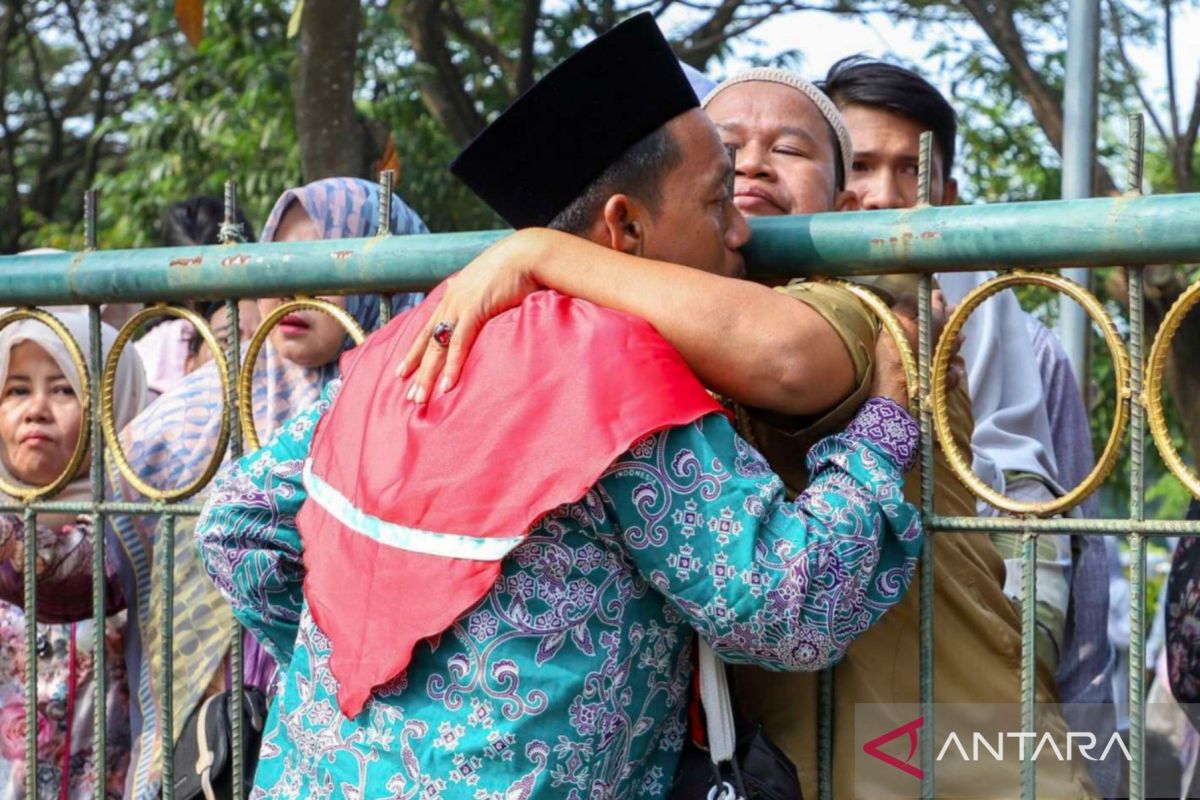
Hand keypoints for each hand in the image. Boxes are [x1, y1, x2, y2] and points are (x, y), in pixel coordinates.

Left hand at [396, 230, 547, 402]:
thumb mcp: (493, 286)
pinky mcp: (474, 310)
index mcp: (454, 294)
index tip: (404, 370)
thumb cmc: (517, 269)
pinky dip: (452, 366)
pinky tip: (445, 386)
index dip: (415, 351)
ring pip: (437, 346)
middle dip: (416, 369)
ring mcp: (460, 305)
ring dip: (428, 375)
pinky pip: (459, 344)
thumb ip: (484, 301)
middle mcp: (451, 300)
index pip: (428, 327)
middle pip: (427, 340)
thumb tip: (487, 315)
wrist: (528, 254)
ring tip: (419, 398)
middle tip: (408, 395)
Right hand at [871, 290, 962, 404]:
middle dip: (949, 314)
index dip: (935, 298)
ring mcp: (946, 359)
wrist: (899, 386)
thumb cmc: (896, 350)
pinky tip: (955, 368)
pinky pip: (952, 371)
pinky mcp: (944, 379)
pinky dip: (953, 367)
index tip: (936, 293)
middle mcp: (945, 338)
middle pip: (950, 323)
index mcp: (934, 321)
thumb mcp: (894, 321)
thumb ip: (904, 305)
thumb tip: (911, 296)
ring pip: (955, 345)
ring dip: (956, 338)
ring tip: (959, 336)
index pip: (936, 303)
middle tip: (950, 309)